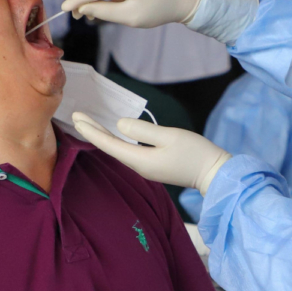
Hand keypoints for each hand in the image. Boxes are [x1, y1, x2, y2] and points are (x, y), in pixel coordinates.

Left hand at [73, 112, 230, 193]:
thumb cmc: (195, 154)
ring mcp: (146, 168)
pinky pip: (128, 152)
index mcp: (139, 160)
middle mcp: (138, 166)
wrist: (215, 174)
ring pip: (118, 150)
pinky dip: (116, 141)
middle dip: (92, 132)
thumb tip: (120, 125)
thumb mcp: (169, 136)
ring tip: (90, 123)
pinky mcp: (153, 166)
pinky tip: (114, 134)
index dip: (90, 130)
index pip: (107, 144)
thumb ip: (142, 130)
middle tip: (76, 117)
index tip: (76, 117)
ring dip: (103, 136)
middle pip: (109, 147)